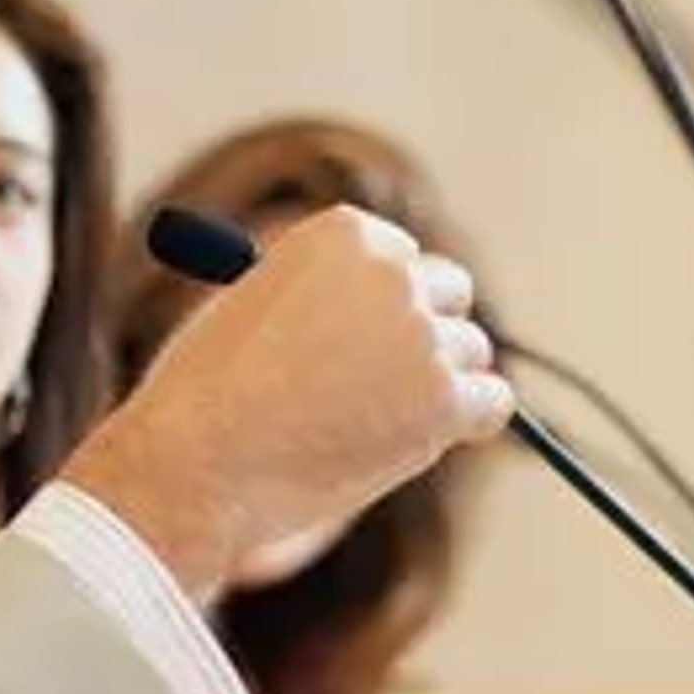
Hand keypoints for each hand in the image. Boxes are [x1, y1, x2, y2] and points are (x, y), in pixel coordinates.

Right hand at [64, 207, 509, 605]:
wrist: (200, 459)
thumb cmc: (206, 392)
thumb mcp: (253, 302)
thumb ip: (320, 294)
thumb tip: (365, 316)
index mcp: (344, 234)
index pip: (403, 257)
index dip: (386, 303)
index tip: (368, 337)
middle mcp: (393, 272)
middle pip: (451, 294)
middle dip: (426, 334)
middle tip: (393, 381)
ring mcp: (424, 336)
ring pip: (471, 353)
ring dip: (440, 385)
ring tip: (376, 423)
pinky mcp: (445, 400)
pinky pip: (494, 403)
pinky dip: (470, 422)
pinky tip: (425, 438)